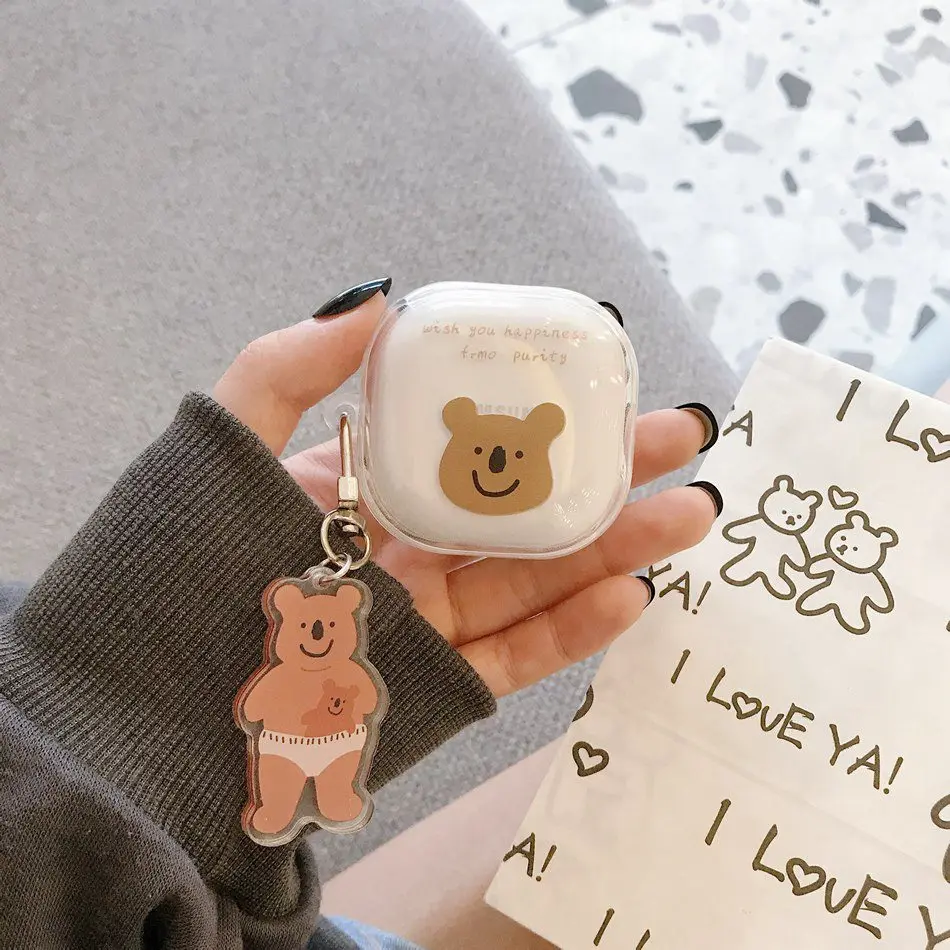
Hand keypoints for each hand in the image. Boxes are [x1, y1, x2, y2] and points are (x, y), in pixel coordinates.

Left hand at [213, 286, 718, 696]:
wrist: (138, 709)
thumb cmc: (174, 561)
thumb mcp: (225, 443)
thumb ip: (292, 364)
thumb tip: (379, 294)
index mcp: (369, 489)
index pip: (474, 445)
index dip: (540, 413)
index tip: (604, 382)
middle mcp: (408, 551)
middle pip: (524, 512)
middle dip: (608, 475)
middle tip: (684, 438)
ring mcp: (426, 621)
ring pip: (537, 580)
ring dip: (617, 549)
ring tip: (689, 511)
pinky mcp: (433, 687)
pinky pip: (515, 656)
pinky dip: (574, 630)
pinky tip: (633, 593)